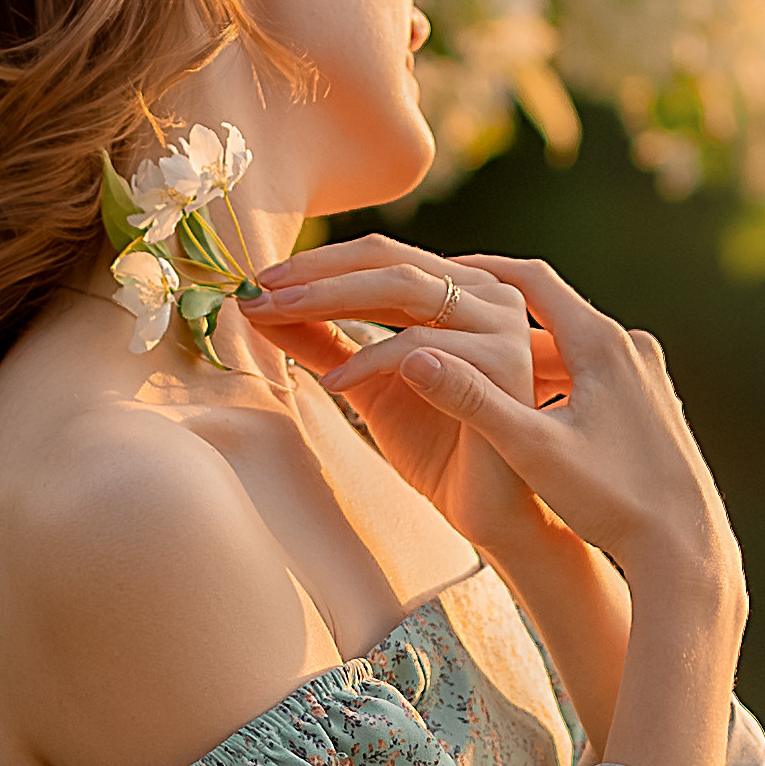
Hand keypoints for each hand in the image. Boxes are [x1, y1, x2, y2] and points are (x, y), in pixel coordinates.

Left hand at [238, 236, 569, 558]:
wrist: (487, 510)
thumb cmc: (438, 445)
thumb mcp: (367, 383)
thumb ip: (324, 341)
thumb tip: (261, 307)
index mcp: (460, 290)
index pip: (380, 255)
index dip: (317, 264)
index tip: (260, 282)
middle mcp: (488, 295)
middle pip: (389, 260)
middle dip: (317, 273)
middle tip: (262, 291)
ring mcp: (502, 325)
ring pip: (405, 288)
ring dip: (332, 299)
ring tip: (283, 316)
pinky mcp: (505, 364)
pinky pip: (421, 349)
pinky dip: (370, 360)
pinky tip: (335, 381)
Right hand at [368, 256, 743, 602]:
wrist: (687, 549)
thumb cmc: (613, 501)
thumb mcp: (532, 450)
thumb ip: (472, 400)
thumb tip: (413, 357)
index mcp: (602, 343)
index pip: (531, 280)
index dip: (480, 270)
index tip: (437, 271)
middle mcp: (631, 348)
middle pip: (550, 315)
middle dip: (496, 320)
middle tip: (445, 323)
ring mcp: (647, 376)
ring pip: (572, 349)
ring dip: (525, 355)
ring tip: (475, 366)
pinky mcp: (654, 404)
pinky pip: (593, 375)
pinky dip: (555, 381)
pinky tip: (526, 409)